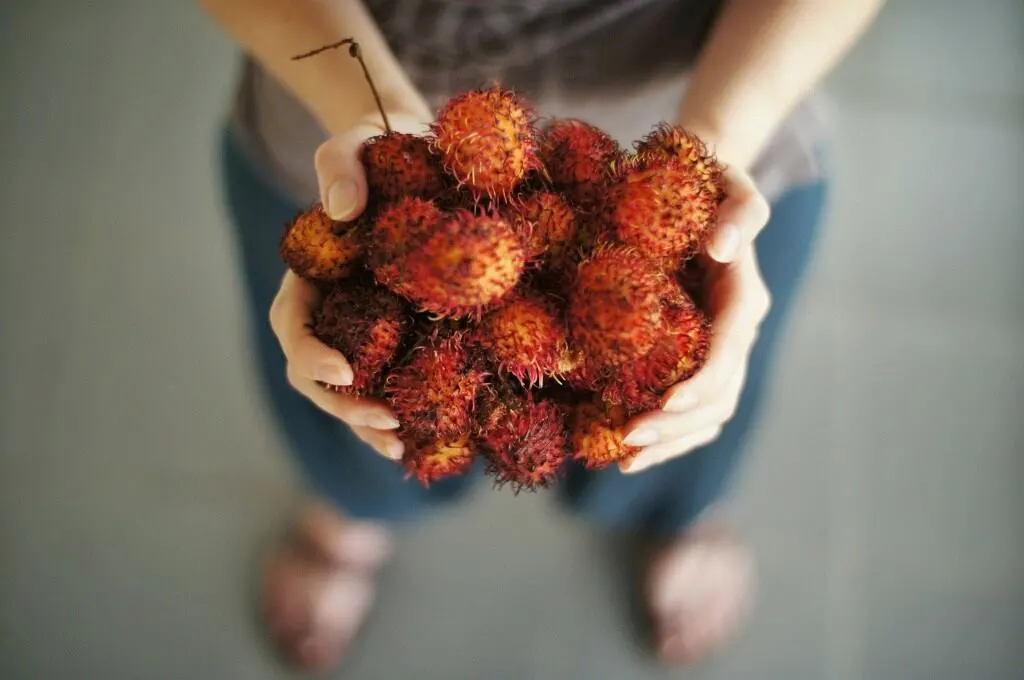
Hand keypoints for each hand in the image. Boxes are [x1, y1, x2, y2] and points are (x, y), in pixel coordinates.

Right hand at [268, 112, 429, 460]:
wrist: (417, 162)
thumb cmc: (378, 151)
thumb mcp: (356, 145)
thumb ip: (340, 166)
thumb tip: (344, 212)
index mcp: (310, 276)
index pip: (292, 324)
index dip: (310, 353)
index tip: (345, 369)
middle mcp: (332, 311)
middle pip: (316, 375)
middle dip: (343, 405)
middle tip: (385, 422)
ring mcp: (363, 329)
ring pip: (349, 392)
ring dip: (367, 425)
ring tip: (400, 446)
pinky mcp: (398, 338)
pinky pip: (389, 385)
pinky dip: (399, 416)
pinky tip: (423, 441)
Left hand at [620, 165, 771, 473]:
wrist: (696, 192)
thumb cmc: (706, 183)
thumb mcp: (728, 182)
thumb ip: (739, 212)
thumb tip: (722, 246)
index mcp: (744, 298)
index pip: (728, 352)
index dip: (699, 383)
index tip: (662, 404)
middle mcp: (737, 333)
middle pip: (718, 396)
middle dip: (675, 426)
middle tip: (625, 441)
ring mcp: (720, 352)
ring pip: (708, 414)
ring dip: (671, 443)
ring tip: (623, 459)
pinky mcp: (697, 360)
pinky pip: (691, 410)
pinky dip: (667, 436)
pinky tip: (629, 451)